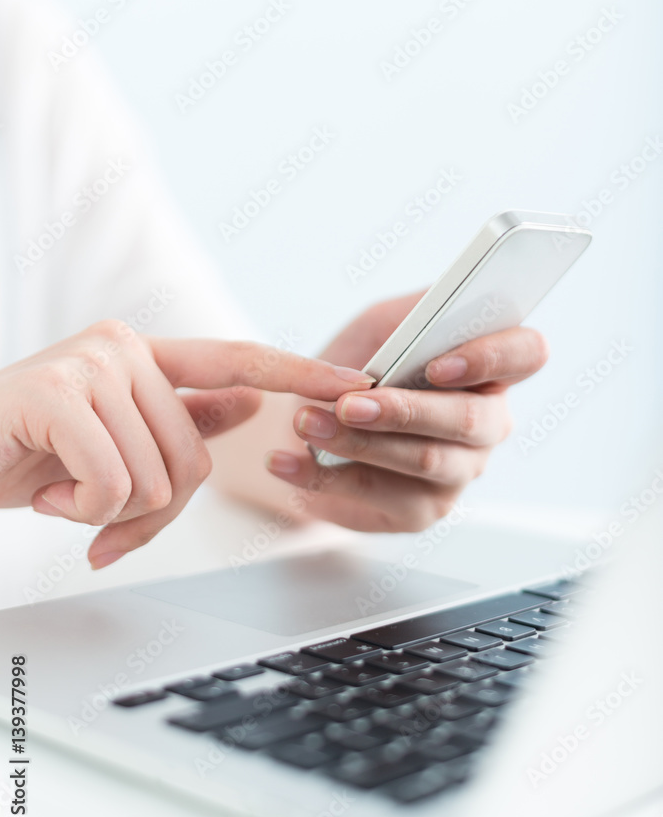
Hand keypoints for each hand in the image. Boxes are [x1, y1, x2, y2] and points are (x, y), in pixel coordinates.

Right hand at [0, 319, 371, 566]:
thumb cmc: (28, 455)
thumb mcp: (110, 441)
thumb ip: (179, 420)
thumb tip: (252, 405)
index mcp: (143, 356)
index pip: (237, 361)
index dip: (300, 374)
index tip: (356, 383)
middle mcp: (123, 347)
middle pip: (195, 459)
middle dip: (149, 508)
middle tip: (91, 502)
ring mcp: (91, 364)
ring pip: (157, 479)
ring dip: (108, 511)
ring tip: (61, 487)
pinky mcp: (57, 392)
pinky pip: (113, 484)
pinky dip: (81, 511)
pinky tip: (44, 490)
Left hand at [265, 293, 548, 531]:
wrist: (306, 421)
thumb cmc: (354, 368)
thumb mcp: (380, 325)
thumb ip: (411, 314)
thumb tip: (436, 307)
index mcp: (490, 368)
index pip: (527, 353)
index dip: (491, 358)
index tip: (437, 365)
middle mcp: (486, 423)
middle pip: (470, 420)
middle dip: (404, 411)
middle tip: (348, 403)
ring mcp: (459, 470)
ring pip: (424, 462)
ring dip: (359, 442)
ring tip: (306, 423)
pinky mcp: (420, 510)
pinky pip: (379, 497)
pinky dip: (325, 478)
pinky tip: (288, 461)